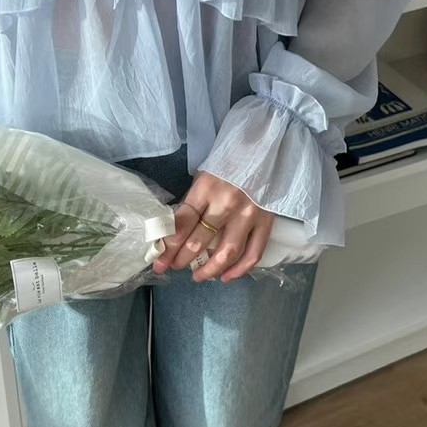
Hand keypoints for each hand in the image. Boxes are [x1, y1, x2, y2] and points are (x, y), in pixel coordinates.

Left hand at [153, 172, 275, 282]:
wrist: (264, 149)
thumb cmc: (229, 162)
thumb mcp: (204, 177)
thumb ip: (193, 203)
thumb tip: (176, 233)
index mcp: (206, 188)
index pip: (183, 223)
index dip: (169, 246)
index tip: (159, 261)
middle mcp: (226, 203)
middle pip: (200, 240)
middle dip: (182, 259)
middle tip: (172, 269)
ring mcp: (249, 214)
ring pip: (227, 252)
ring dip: (210, 270)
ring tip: (198, 277)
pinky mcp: (267, 221)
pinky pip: (253, 253)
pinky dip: (240, 270)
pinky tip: (226, 277)